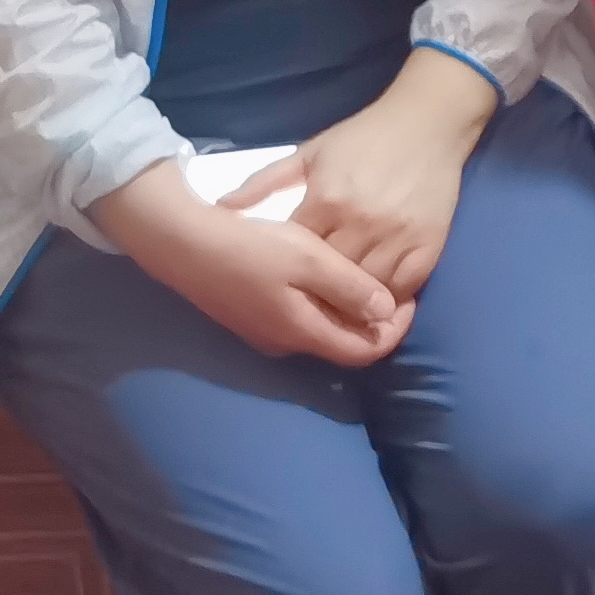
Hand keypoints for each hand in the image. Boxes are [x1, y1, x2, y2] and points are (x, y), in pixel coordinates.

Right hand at [90, 162, 410, 366]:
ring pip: (321, 329)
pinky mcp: (250, 314)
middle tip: (394, 284)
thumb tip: (386, 313)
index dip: (394, 331)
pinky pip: (300, 317)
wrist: (184, 242)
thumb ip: (351, 288)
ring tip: (364, 274)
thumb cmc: (253, 247)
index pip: (363, 352)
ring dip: (348, 310)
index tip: (410, 298)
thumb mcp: (310, 260)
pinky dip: (323, 302)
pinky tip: (325, 272)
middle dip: (374, 321)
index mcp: (302, 333)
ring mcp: (263, 331)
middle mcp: (284, 342)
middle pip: (343, 343)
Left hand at [221, 47, 498, 298]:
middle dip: (316, 296)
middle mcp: (361, 224)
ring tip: (335, 316)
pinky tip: (374, 305)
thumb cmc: (363, 138)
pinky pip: (405, 286)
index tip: (275, 288)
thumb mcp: (310, 153)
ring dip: (351, 306)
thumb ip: (264, 182)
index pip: (297, 256)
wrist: (428, 122)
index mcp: (326, 201)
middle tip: (303, 310)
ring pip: (367, 291)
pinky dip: (388, 301)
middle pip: (330, 280)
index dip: (285, 275)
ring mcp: (397, 237)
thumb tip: (222, 208)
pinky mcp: (428, 243)